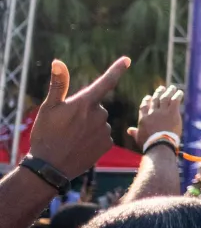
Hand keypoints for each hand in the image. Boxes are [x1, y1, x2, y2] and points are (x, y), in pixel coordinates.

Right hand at [28, 57, 129, 177]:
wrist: (50, 167)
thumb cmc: (46, 135)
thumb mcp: (48, 108)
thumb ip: (58, 85)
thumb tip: (58, 62)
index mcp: (85, 103)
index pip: (105, 82)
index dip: (116, 70)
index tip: (127, 60)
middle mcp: (99, 115)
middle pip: (97, 107)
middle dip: (85, 112)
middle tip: (67, 125)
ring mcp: (105, 130)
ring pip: (100, 122)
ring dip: (89, 127)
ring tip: (72, 137)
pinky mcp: (108, 144)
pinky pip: (103, 136)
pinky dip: (93, 139)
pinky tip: (81, 145)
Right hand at [127, 84, 184, 146]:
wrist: (159, 144)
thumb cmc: (149, 143)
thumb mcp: (139, 138)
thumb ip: (135, 132)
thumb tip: (129, 130)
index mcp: (143, 118)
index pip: (144, 106)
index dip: (147, 100)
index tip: (149, 96)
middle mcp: (152, 112)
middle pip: (155, 99)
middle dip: (158, 93)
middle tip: (162, 88)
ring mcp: (162, 112)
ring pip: (165, 98)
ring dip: (169, 91)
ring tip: (172, 87)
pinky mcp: (172, 112)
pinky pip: (175, 100)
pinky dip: (178, 95)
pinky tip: (180, 92)